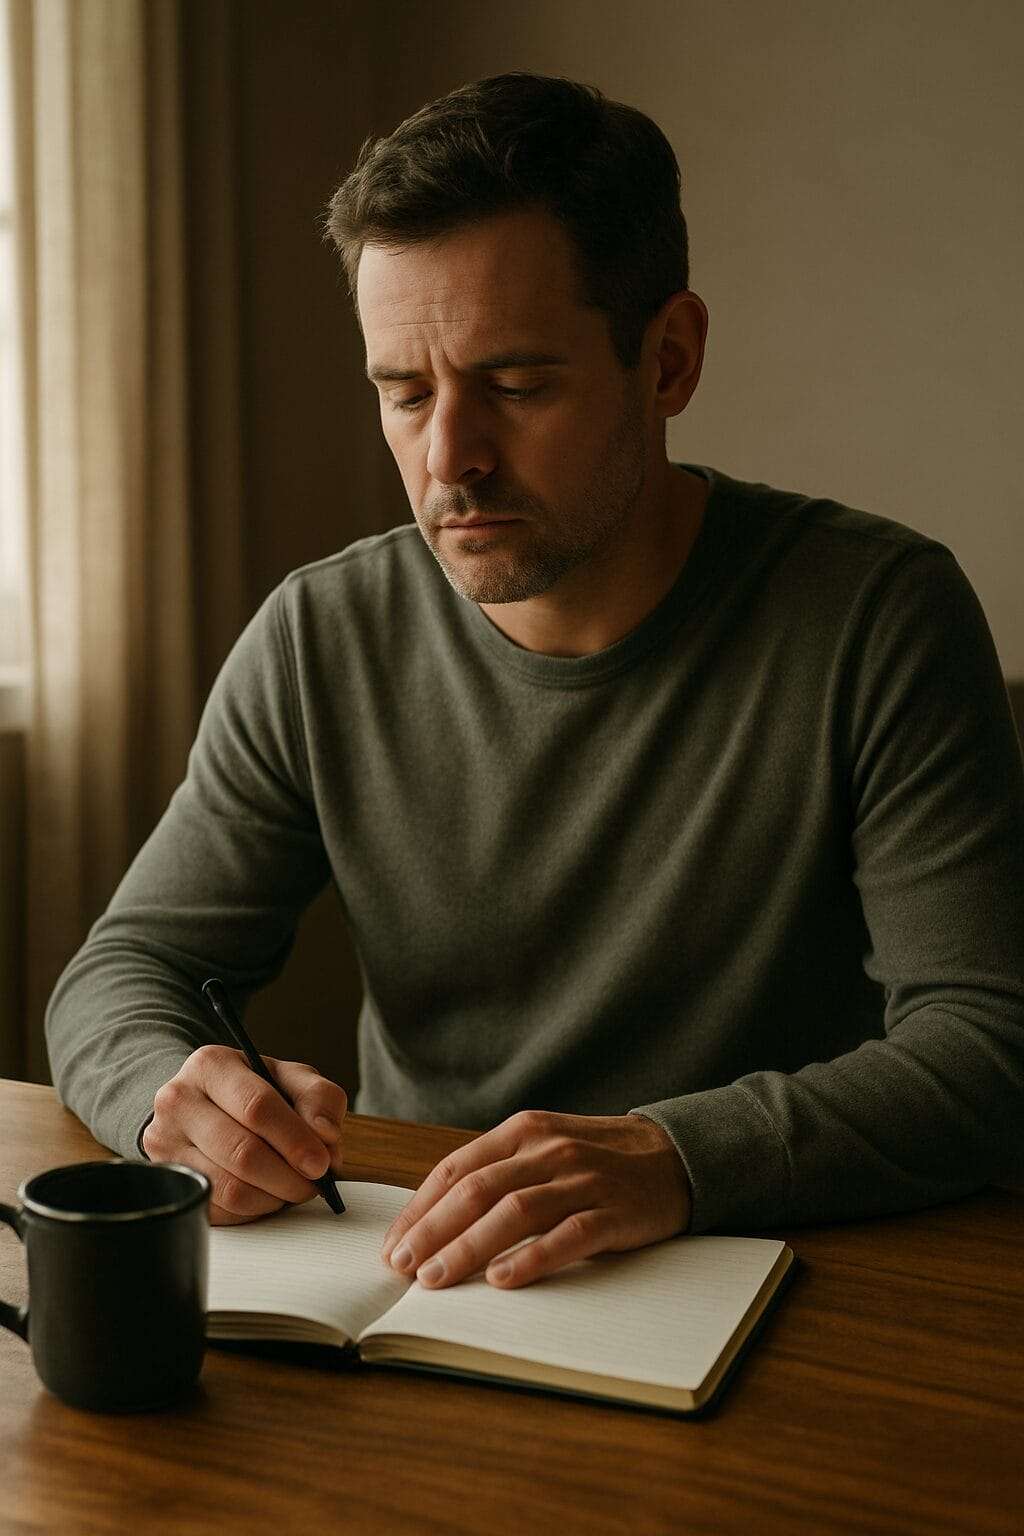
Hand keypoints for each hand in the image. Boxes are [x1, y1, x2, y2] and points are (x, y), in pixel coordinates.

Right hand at [142, 1045, 346, 1224]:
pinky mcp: (168, 1181)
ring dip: (272, 1197)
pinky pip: (217, 1210)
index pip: (257, 1106)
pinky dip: (252, 1210)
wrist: (201, 1104)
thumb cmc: (251, 1091)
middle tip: (313, 1183)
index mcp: (211, 1065)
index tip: (322, 1162)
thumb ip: (319, 1097)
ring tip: (291, 1188)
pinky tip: (264, 1194)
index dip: (295, 1140)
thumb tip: (325, 1135)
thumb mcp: (288, 1078)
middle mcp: (178, 1102)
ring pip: (229, 1188)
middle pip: (242, 1152)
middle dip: (289, 1176)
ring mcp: (165, 1144)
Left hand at [380, 1110, 691, 1289]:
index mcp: (524, 1130)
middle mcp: (549, 1149)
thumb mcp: (544, 1148)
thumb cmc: (598, 1159)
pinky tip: (502, 1279)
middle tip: (402, 1268)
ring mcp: (583, 1179)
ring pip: (514, 1211)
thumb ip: (499, 1171)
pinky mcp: (614, 1211)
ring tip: (437, 1278)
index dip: (420, 1208)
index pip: (458, 1168)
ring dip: (468, 1247)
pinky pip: (568, 1235)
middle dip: (433, 1231)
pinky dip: (532, 1258)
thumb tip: (436, 1217)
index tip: (394, 1243)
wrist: (676, 1155)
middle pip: (478, 1189)